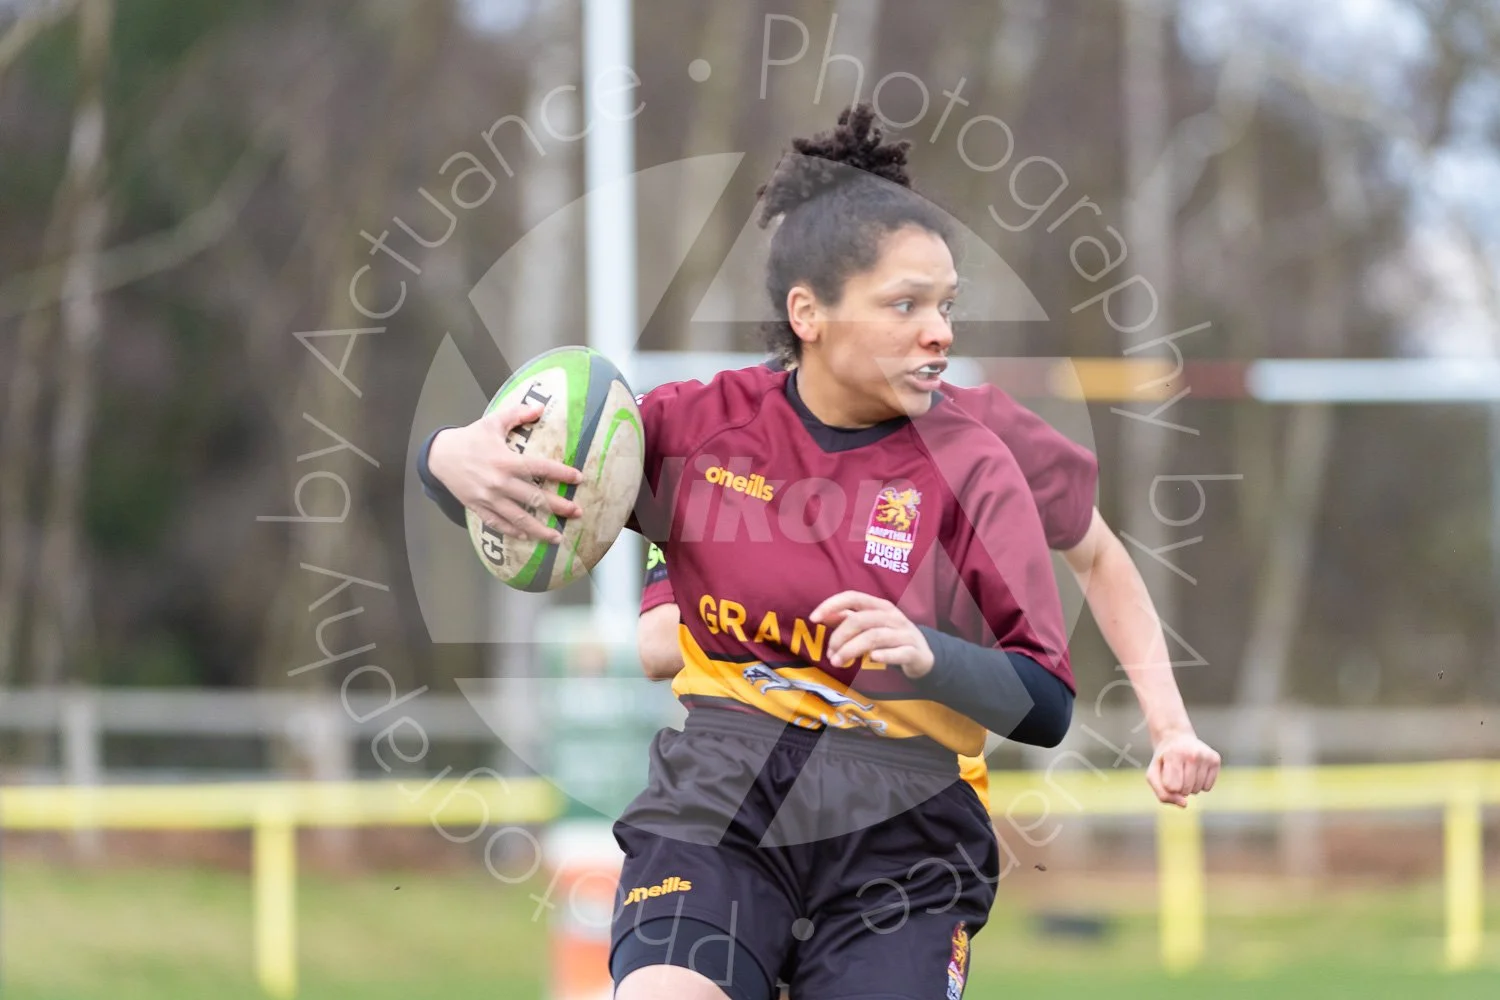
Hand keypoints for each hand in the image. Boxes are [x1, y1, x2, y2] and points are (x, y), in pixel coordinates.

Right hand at [427, 401, 583, 543]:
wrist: (439, 456)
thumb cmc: (470, 438)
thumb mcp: (493, 422)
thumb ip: (517, 414)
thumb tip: (541, 407)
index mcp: (505, 461)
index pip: (540, 468)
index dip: (561, 473)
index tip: (578, 478)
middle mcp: (499, 482)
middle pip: (534, 497)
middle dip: (558, 506)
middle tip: (577, 513)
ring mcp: (489, 498)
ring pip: (518, 517)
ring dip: (539, 529)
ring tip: (557, 537)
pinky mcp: (478, 508)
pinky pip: (498, 524)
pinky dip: (513, 532)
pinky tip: (527, 537)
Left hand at [810, 591, 933, 678]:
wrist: (923, 655)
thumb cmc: (891, 637)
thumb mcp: (871, 625)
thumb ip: (848, 618)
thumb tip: (823, 615)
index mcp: (880, 606)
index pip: (853, 597)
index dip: (832, 604)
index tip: (813, 618)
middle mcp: (892, 616)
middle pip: (861, 620)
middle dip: (840, 637)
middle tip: (830, 654)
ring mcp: (904, 633)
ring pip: (875, 637)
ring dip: (852, 649)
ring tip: (838, 661)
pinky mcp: (913, 652)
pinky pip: (898, 652)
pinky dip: (884, 655)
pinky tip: (871, 659)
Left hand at [1147, 730, 1220, 807]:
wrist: (1177, 738)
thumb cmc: (1164, 760)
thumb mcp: (1153, 775)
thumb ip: (1162, 794)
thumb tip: (1184, 804)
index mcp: (1174, 754)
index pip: (1173, 787)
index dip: (1168, 785)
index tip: (1166, 772)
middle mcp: (1192, 754)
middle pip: (1185, 790)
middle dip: (1178, 787)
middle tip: (1176, 771)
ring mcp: (1206, 756)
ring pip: (1197, 790)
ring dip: (1189, 786)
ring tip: (1185, 770)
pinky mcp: (1215, 759)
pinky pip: (1208, 787)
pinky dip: (1200, 784)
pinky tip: (1195, 771)